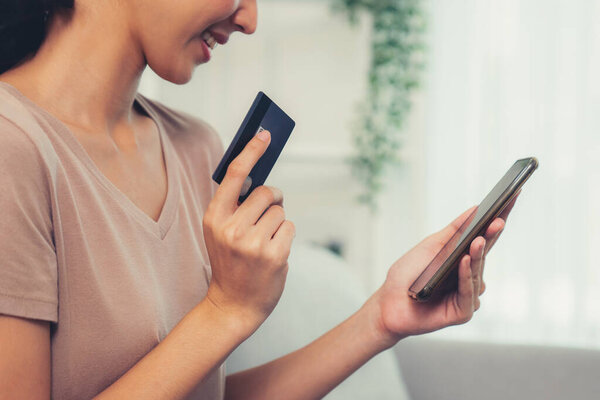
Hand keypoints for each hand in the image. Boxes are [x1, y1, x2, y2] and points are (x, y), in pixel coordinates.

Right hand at [202, 130, 295, 333]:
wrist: (233, 305)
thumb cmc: (230, 262)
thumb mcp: (220, 232)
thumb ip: (234, 205)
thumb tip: (258, 174)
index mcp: (213, 218)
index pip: (233, 175)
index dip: (251, 151)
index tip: (265, 133)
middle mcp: (231, 228)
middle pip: (266, 192)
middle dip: (271, 200)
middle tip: (267, 214)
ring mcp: (253, 243)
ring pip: (280, 211)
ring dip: (277, 222)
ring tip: (264, 242)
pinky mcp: (274, 255)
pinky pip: (289, 227)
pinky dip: (285, 236)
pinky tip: (273, 253)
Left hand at [367, 195, 518, 348]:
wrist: (389, 303)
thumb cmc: (408, 275)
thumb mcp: (429, 246)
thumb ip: (453, 231)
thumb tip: (475, 209)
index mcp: (463, 259)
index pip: (485, 237)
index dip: (499, 219)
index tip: (512, 198)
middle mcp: (469, 277)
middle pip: (485, 252)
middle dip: (492, 235)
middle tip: (499, 219)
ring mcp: (467, 295)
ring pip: (477, 272)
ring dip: (477, 255)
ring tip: (478, 239)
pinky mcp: (462, 312)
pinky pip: (467, 292)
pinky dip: (465, 275)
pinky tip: (464, 261)